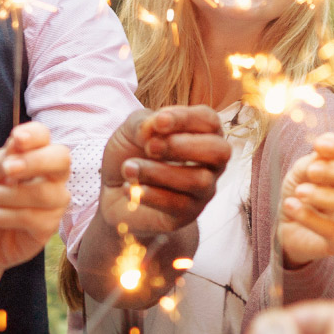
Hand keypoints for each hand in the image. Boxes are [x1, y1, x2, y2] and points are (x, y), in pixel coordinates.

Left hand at [0, 122, 70, 274]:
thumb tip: (17, 140)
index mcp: (31, 158)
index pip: (44, 137)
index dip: (35, 135)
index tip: (16, 139)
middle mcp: (48, 178)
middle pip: (62, 160)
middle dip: (36, 161)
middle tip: (7, 169)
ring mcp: (51, 204)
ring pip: (46, 193)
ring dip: (8, 195)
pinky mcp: (47, 229)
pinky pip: (36, 219)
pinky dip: (6, 216)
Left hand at [98, 105, 230, 236]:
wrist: (114, 191)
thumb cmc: (131, 154)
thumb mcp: (132, 130)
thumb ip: (145, 124)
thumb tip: (155, 128)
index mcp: (203, 134)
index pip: (209, 121)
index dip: (186, 119)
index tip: (158, 121)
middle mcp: (211, 163)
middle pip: (219, 151)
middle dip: (183, 146)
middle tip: (150, 147)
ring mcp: (203, 190)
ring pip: (198, 180)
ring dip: (159, 172)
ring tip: (129, 168)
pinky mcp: (188, 214)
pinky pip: (179, 205)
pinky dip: (151, 195)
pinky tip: (129, 188)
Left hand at [280, 132, 333, 265]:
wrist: (288, 230)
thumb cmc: (300, 196)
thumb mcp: (301, 173)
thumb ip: (312, 162)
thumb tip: (320, 154)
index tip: (318, 144)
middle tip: (311, 171)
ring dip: (326, 195)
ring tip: (300, 192)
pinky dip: (309, 216)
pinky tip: (290, 205)